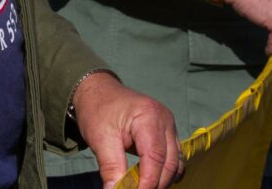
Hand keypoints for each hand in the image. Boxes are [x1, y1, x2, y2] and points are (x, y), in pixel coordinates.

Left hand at [72, 72, 180, 188]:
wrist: (97, 91)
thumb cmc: (97, 110)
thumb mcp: (99, 138)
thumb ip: (111, 167)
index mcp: (149, 116)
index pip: (155, 158)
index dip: (148, 182)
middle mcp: (164, 119)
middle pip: (168, 163)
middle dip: (155, 184)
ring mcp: (169, 125)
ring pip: (174, 163)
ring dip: (161, 180)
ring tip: (142, 187)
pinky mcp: (167, 132)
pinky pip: (173, 158)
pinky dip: (164, 172)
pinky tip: (149, 180)